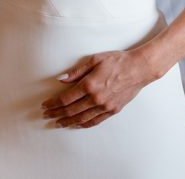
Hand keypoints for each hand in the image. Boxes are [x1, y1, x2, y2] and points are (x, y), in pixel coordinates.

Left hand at [40, 49, 161, 128]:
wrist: (139, 68)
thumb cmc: (117, 61)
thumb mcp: (94, 60)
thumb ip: (76, 71)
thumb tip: (61, 79)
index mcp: (90, 84)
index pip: (66, 98)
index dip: (53, 103)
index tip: (45, 105)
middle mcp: (96, 98)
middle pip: (71, 110)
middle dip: (57, 114)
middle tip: (46, 115)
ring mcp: (105, 106)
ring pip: (82, 118)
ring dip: (68, 122)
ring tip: (58, 123)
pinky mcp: (113, 110)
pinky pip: (95, 121)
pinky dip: (83, 124)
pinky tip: (76, 124)